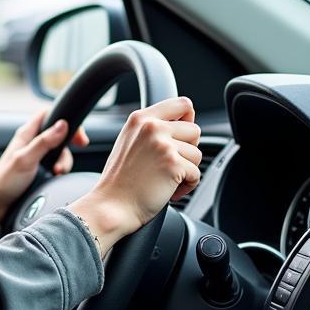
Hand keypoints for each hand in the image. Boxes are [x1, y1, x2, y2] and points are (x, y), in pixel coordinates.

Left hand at [0, 109, 88, 238]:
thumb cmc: (3, 182)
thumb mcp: (26, 160)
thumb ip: (44, 142)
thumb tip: (62, 125)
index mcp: (26, 134)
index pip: (48, 115)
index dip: (64, 119)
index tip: (76, 135)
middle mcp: (30, 143)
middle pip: (58, 135)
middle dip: (67, 148)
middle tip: (66, 161)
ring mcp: (34, 156)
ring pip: (58, 152)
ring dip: (63, 162)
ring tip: (57, 172)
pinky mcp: (37, 169)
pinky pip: (55, 164)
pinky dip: (59, 170)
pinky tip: (55, 177)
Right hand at [69, 96, 201, 255]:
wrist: (111, 205)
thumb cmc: (120, 180)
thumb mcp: (130, 142)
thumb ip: (152, 129)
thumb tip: (186, 124)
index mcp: (140, 118)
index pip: (182, 104)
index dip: (187, 120)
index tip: (180, 137)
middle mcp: (151, 127)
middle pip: (195, 130)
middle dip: (187, 151)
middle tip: (166, 165)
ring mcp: (162, 144)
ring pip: (197, 154)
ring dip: (186, 171)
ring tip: (164, 179)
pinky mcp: (173, 164)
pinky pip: (197, 174)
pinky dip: (187, 186)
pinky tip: (167, 190)